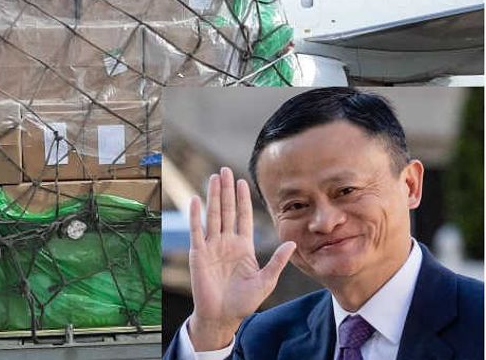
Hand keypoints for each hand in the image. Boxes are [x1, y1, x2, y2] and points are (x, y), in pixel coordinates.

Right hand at [188, 167, 295, 350]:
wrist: (222, 317)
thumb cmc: (243, 302)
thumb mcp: (265, 281)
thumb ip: (276, 261)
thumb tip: (291, 243)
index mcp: (243, 246)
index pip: (243, 216)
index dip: (243, 199)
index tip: (242, 181)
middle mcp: (226, 242)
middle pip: (226, 210)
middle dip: (226, 190)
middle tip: (225, 170)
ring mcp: (211, 246)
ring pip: (212, 215)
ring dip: (212, 196)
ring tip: (213, 178)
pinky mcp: (199, 253)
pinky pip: (196, 230)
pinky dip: (195, 215)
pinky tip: (195, 199)